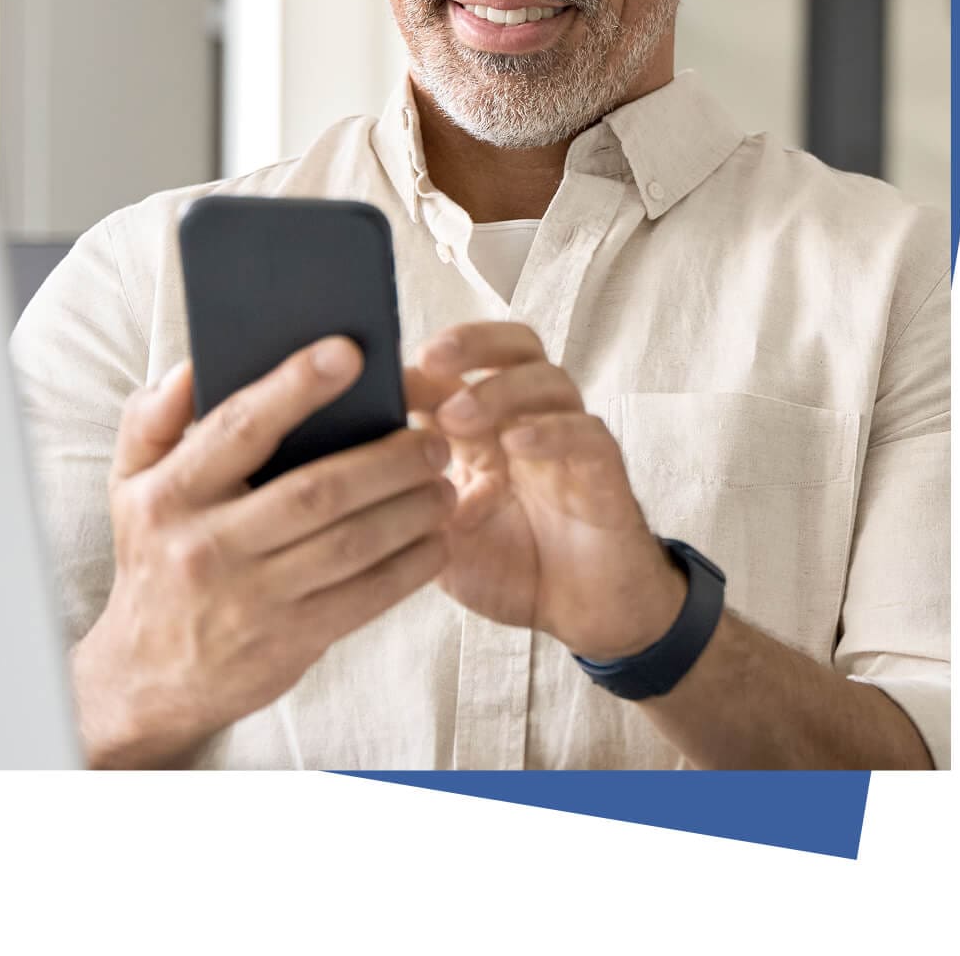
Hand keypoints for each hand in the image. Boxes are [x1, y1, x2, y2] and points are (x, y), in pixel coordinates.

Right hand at [73, 338, 454, 767]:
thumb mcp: (130, 483)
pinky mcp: (289, 641)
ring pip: (352, 544)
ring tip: (444, 483)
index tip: (350, 353)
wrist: (148, 678)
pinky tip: (436, 539)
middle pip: (317, 491)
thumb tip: (194, 366)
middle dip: (387, 460)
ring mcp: (251, 599)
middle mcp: (207, 546)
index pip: (240, 427)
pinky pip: (366, 597)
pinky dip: (412, 565)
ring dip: (411, 510)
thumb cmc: (155, 557)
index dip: (296, 386)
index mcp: (171, 494)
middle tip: (431, 439)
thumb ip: (153, 418)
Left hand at [413, 323, 684, 660]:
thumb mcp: (441, 535)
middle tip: (430, 359)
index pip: (461, 370)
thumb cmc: (512, 569)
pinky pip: (586, 433)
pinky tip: (517, 443)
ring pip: (549, 380)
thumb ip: (409, 496)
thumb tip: (355, 459)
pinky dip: (551, 431)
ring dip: (500, 389)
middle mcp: (530, 420)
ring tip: (458, 417)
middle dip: (473, 342)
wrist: (583, 616)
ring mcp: (569, 441)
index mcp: (487, 429)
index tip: (381, 380)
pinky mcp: (604, 471)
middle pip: (514, 346)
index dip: (424, 367)